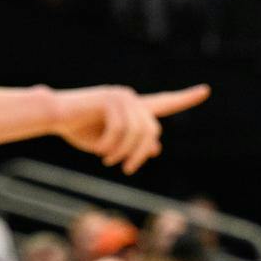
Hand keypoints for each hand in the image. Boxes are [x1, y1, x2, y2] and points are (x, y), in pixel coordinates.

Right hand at [54, 83, 209, 172]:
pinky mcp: (109, 98)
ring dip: (123, 152)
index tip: (205, 91)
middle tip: (125, 169)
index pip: (165, 102)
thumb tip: (156, 148)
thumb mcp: (111, 142)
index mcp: (134, 107)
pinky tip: (100, 150)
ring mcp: (121, 96)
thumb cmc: (80, 129)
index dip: (186, 98)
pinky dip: (110, 145)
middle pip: (151, 131)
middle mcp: (132, 98)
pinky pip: (119, 130)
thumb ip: (133, 142)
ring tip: (108, 160)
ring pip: (136, 133)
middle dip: (139, 155)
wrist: (55, 116)